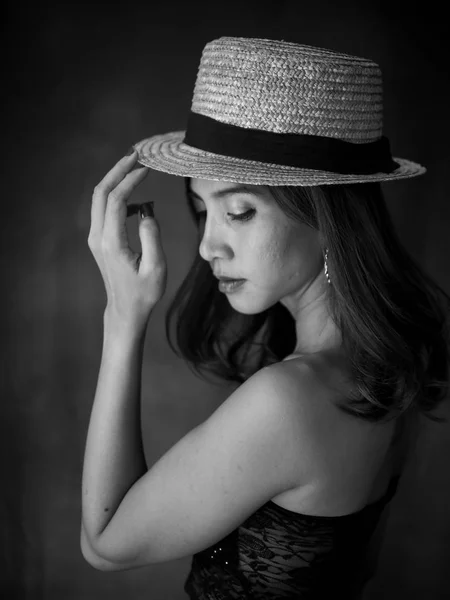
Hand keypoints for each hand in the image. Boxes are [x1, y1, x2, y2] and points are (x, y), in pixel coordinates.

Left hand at [88, 151, 167, 331]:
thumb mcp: (156, 268)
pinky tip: (136, 198)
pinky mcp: (99, 240)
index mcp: (111, 242)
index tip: (147, 168)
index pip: (117, 200)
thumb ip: (152, 237)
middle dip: (117, 171)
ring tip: (136, 169)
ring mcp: (96, 238)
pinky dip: (117, 196)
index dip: (130, 180)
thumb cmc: (143, 292)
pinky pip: (104, 210)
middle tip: (136, 154)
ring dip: (115, 180)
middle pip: (100, 193)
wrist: (125, 310)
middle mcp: (98, 236)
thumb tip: (146, 211)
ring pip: (99, 199)